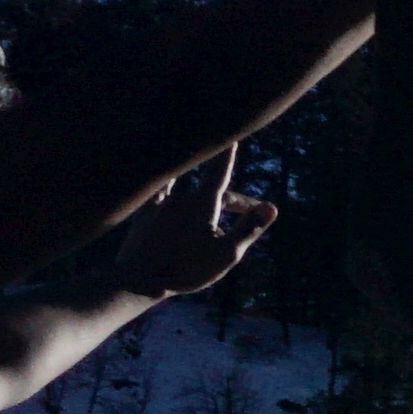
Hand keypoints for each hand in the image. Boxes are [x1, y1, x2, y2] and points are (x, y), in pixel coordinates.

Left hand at [112, 146, 275, 303]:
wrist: (140, 279)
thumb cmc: (187, 269)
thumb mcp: (226, 253)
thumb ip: (249, 228)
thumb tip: (272, 207)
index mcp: (203, 204)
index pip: (220, 171)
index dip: (228, 153)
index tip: (232, 134)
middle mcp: (180, 197)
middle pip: (212, 188)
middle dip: (234, 197)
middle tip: (250, 210)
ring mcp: (160, 204)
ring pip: (186, 189)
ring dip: (202, 191)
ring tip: (210, 198)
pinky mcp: (144, 214)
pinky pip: (158, 193)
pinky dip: (168, 189)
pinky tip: (168, 192)